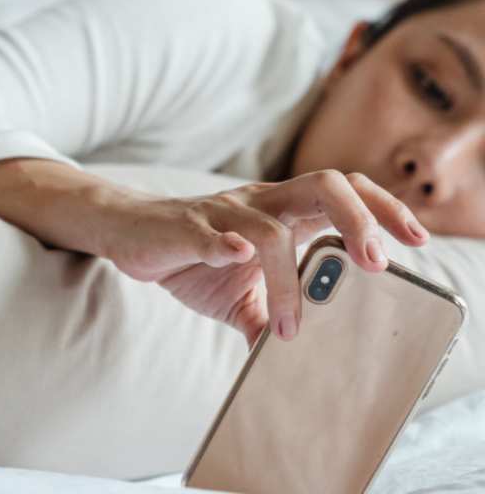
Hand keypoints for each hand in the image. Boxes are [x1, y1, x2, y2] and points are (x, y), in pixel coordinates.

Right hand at [101, 170, 428, 346]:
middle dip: (358, 218)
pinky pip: (210, 231)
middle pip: (323, 185)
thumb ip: (270, 316)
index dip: (382, 209)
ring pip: (270, 225)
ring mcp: (223, 211)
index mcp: (280, 213)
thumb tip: (294, 360)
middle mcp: (260, 203)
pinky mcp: (185, 226)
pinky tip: (236, 256)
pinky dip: (226, 243)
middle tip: (376, 263)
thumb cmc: (189, 257)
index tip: (416, 240)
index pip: (343, 194)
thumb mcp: (237, 295)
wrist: (129, 233)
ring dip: (289, 276)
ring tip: (294, 324)